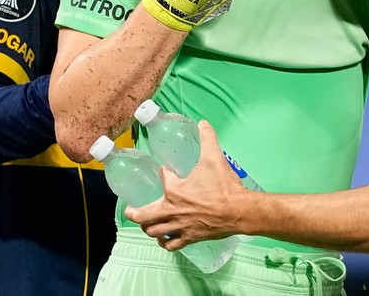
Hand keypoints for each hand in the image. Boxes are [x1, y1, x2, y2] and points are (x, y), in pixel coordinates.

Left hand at [126, 120, 246, 249]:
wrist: (238, 211)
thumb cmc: (224, 186)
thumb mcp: (214, 158)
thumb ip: (207, 139)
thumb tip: (203, 123)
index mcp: (174, 190)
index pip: (162, 178)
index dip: (163, 173)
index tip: (166, 171)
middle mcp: (171, 210)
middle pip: (143, 216)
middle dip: (134, 213)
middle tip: (130, 210)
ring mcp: (179, 226)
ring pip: (153, 232)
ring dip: (147, 227)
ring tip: (146, 224)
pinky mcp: (189, 238)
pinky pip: (170, 245)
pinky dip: (164, 242)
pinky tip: (164, 240)